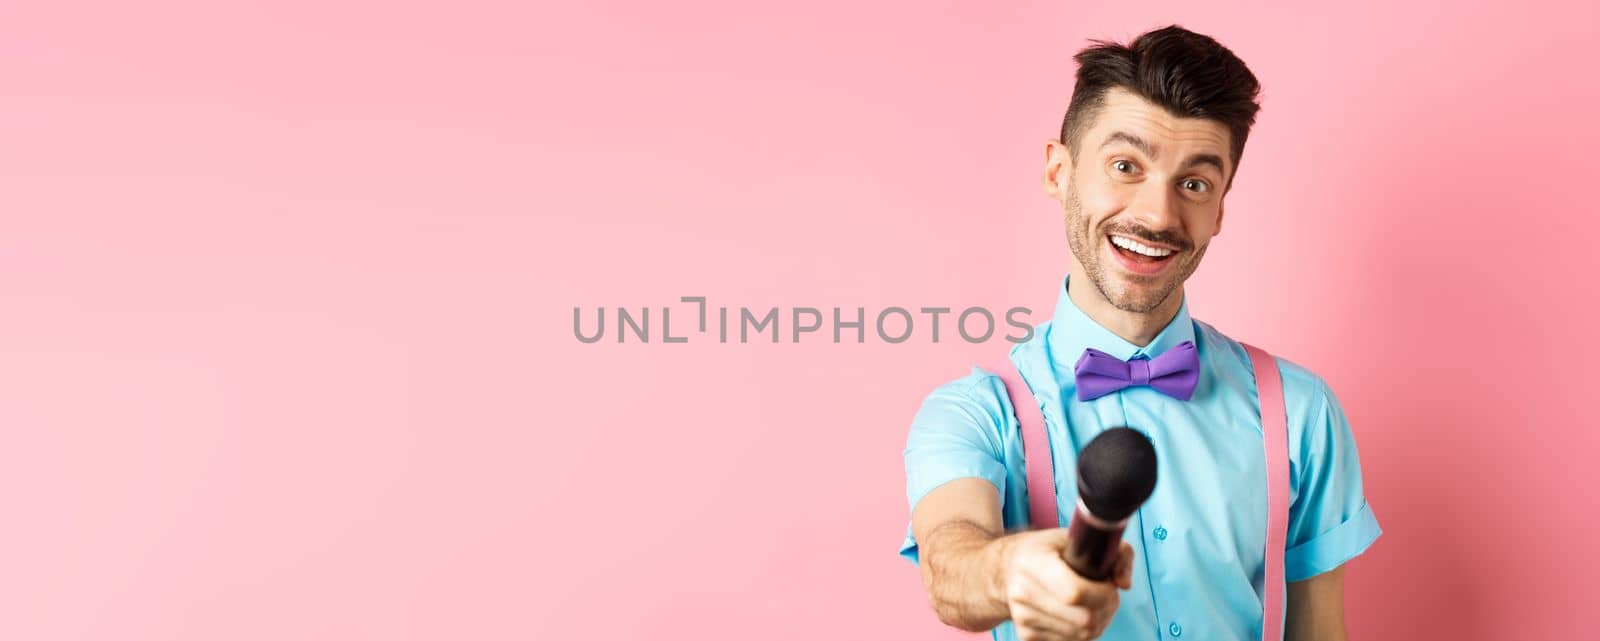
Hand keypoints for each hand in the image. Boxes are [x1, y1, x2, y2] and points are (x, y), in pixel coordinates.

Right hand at [1001, 529, 1134, 640]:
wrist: (1007, 568)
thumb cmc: (1048, 550)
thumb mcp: (1079, 537)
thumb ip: (1116, 552)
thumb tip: (1124, 584)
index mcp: (1032, 561)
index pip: (1075, 593)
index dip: (1102, 594)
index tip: (1108, 584)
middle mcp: (1022, 592)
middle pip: (1084, 620)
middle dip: (1107, 609)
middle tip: (1106, 595)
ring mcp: (1022, 617)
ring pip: (1082, 635)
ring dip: (1099, 622)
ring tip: (1094, 603)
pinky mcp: (1026, 636)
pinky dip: (1083, 632)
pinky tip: (1078, 614)